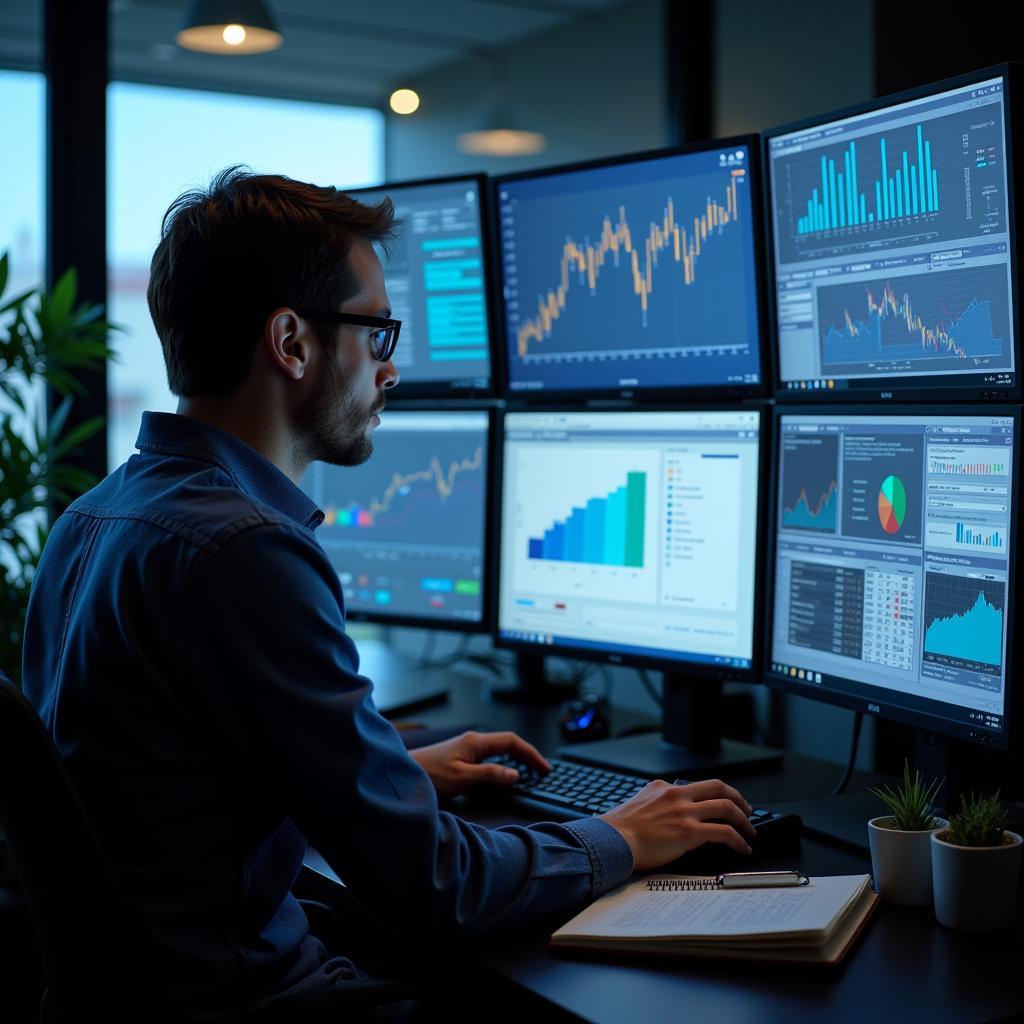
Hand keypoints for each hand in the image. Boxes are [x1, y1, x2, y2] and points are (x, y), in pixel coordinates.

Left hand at [410, 730, 550, 800]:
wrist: (402, 774)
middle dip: (527, 755)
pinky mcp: (460, 756)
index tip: (544, 768)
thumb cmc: (427, 774)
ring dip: (516, 758)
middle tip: (542, 771)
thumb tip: (514, 774)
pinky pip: (489, 756)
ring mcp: (466, 748)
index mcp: (476, 742)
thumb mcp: (462, 778)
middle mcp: (473, 741)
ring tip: (529, 772)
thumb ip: (489, 774)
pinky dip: (503, 763)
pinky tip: (504, 774)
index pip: (512, 741)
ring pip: (499, 749)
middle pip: (508, 743)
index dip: (531, 754)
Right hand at [599, 779, 756, 871]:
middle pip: (719, 788)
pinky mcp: (690, 831)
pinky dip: (738, 840)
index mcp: (664, 787)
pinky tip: (742, 847)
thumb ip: (657, 802)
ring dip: (743, 820)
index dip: (718, 793)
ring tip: (749, 832)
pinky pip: (724, 832)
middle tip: (747, 811)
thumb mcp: (639, 803)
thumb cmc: (620, 829)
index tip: (726, 801)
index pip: (699, 785)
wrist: (613, 840)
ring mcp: (685, 812)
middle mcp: (677, 795)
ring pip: (726, 808)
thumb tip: (666, 813)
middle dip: (738, 799)